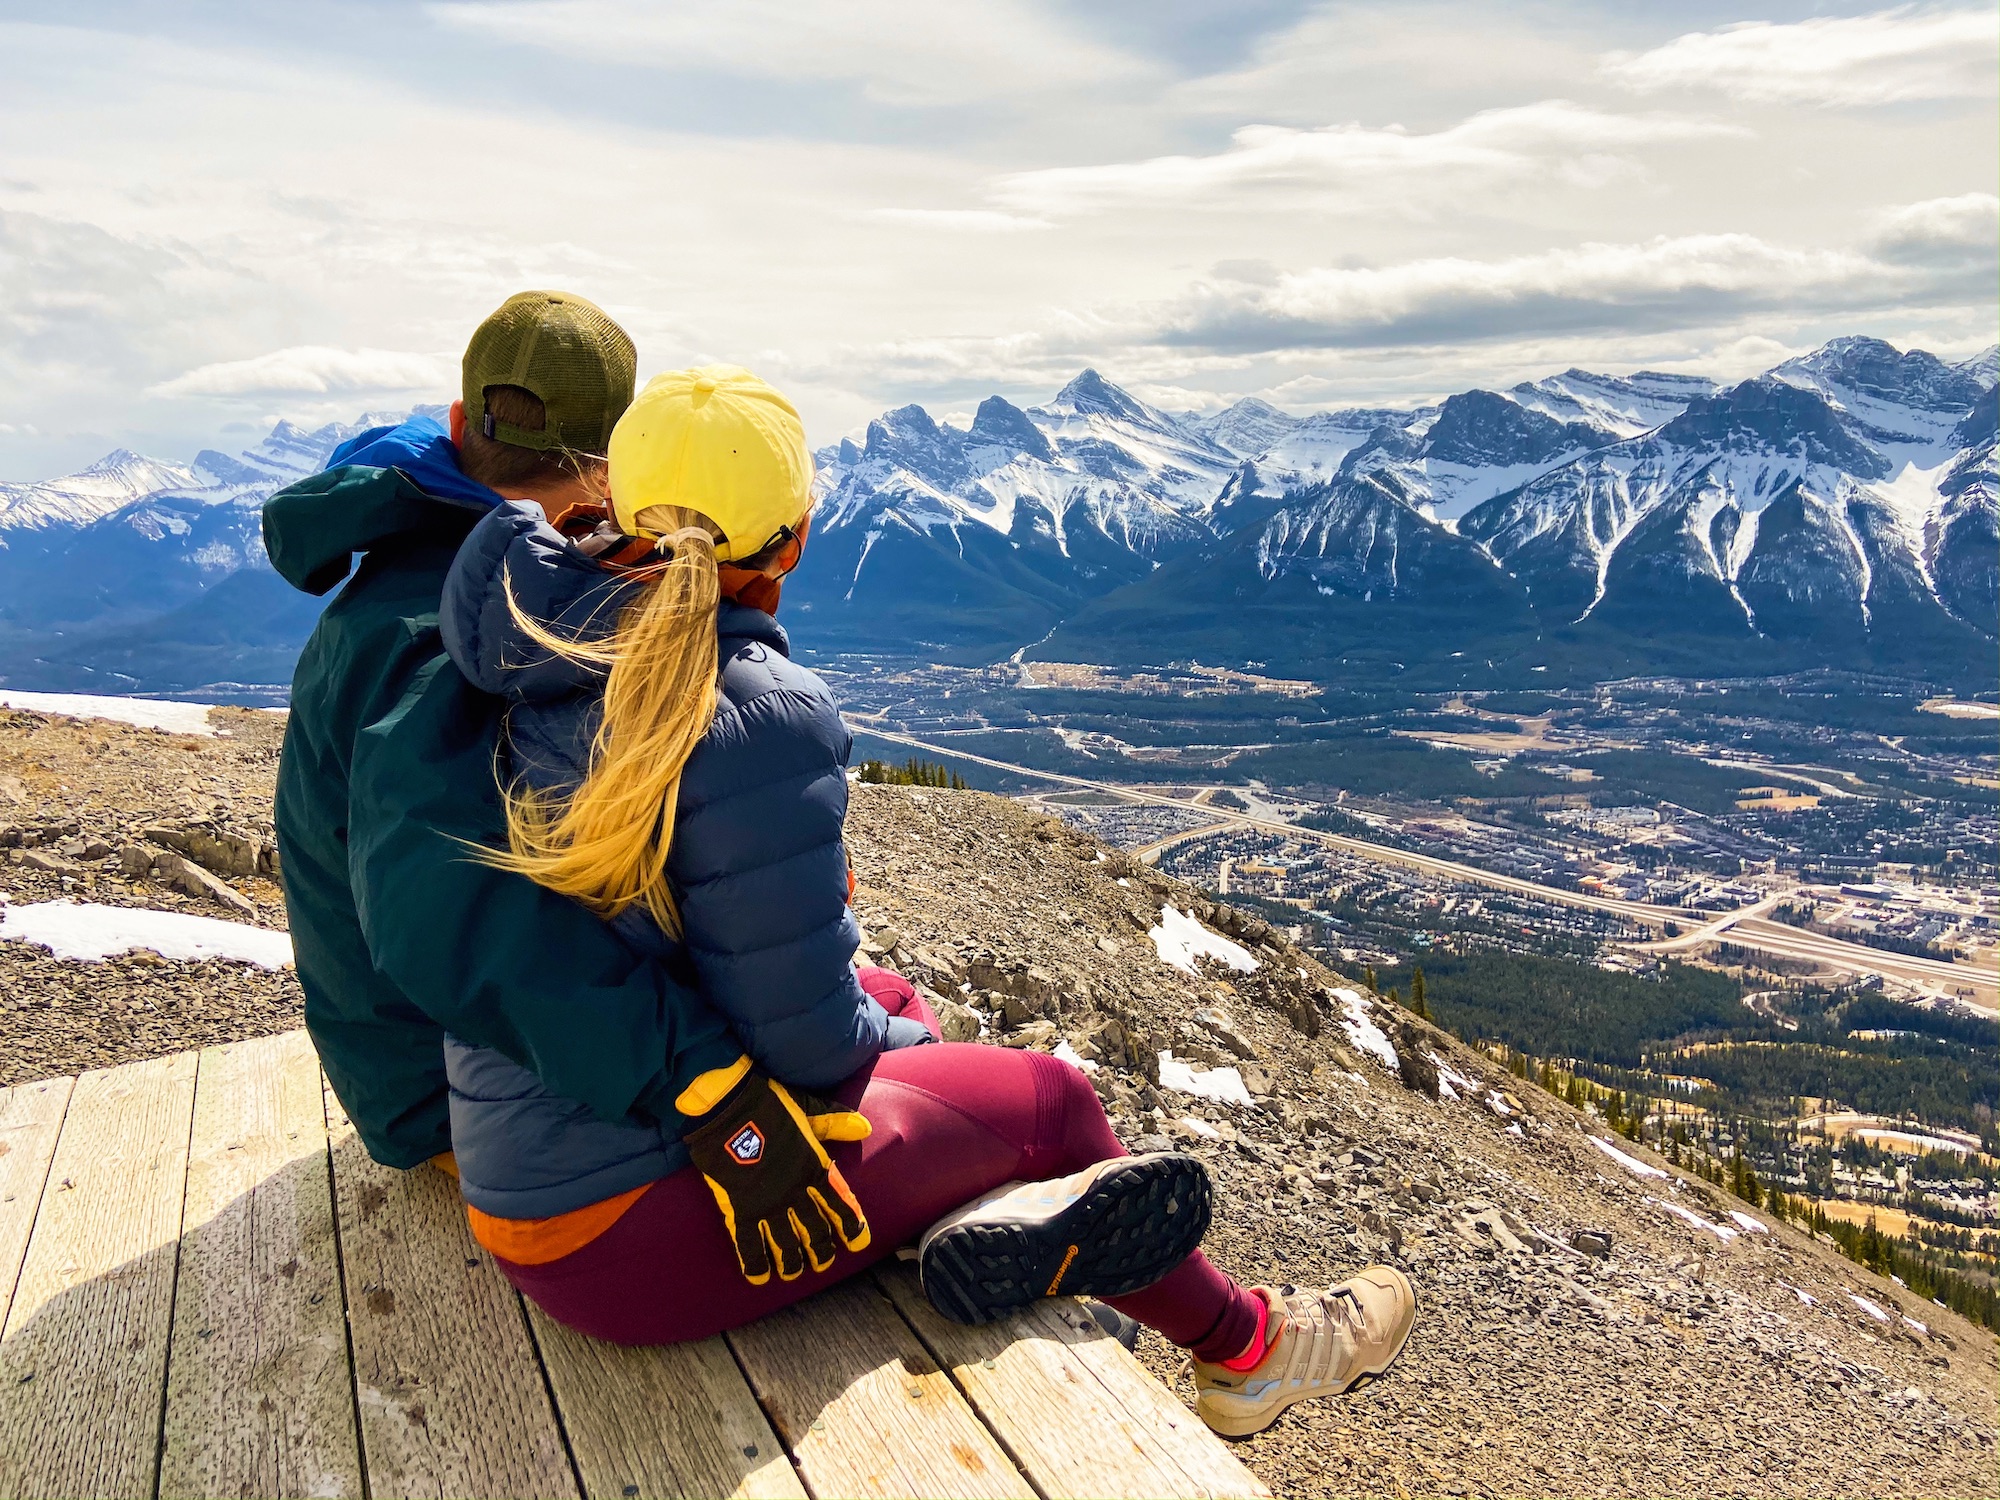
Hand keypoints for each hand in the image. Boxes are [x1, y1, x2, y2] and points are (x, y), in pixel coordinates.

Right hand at [678, 1057, 871, 1282]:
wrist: (728, 1108)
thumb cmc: (768, 1104)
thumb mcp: (808, 1110)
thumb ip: (835, 1122)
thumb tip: (864, 1127)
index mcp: (814, 1168)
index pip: (840, 1204)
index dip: (851, 1225)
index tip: (857, 1242)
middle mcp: (795, 1192)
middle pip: (815, 1231)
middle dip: (821, 1250)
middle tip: (822, 1263)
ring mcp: (768, 1204)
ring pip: (786, 1245)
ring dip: (792, 1263)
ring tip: (793, 1273)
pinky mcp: (740, 1209)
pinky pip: (749, 1245)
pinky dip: (755, 1263)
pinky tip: (760, 1276)